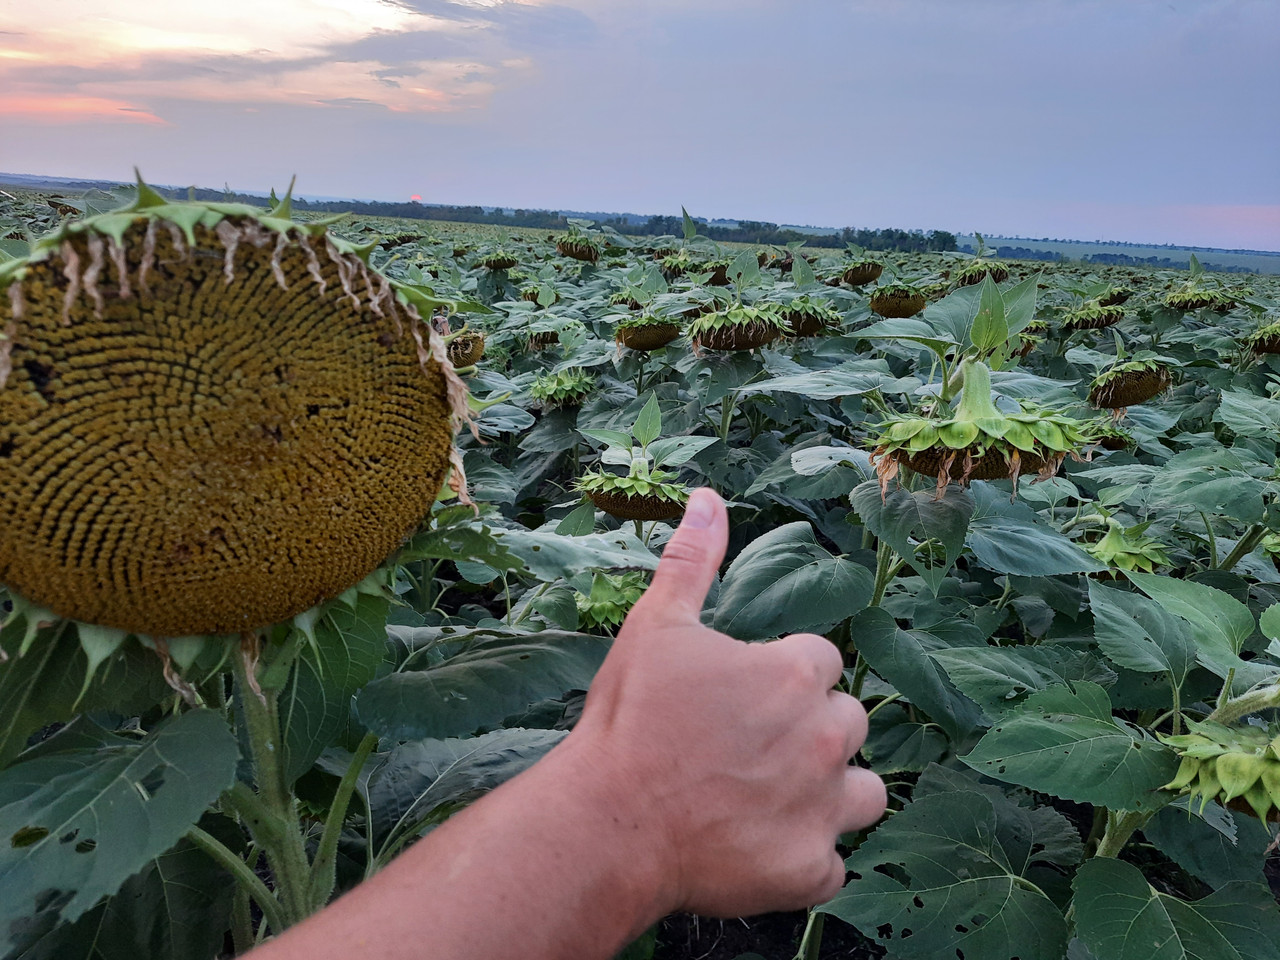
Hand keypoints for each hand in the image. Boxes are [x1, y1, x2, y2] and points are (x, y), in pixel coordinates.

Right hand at [568, 487, 886, 917]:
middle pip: (846, 722)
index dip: (779, 676)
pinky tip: (757, 847)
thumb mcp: (655, 626)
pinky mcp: (811, 870)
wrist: (608, 821)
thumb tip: (708, 497)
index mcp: (796, 674)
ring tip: (769, 798)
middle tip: (745, 748)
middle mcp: (825, 737)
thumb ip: (692, 561)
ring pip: (864, 793)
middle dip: (808, 731)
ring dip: (829, 793)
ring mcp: (823, 808)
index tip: (738, 697)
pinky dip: (803, 857)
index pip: (820, 661)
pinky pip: (832, 863)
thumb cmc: (631, 720)